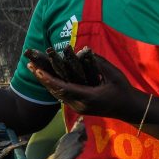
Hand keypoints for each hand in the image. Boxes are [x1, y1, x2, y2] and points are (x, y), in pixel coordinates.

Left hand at [26, 52, 142, 120]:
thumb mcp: (114, 74)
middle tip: (29, 65)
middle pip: (56, 92)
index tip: (37, 70)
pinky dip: (53, 86)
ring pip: (57, 95)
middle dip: (42, 78)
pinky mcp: (79, 107)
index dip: (49, 79)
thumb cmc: (123, 90)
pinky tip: (45, 77)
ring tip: (33, 69)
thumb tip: (85, 50)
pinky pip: (62, 96)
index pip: (63, 88)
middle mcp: (80, 105)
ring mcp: (79, 108)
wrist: (129, 108)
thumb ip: (99, 63)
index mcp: (88, 98)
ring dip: (45, 82)